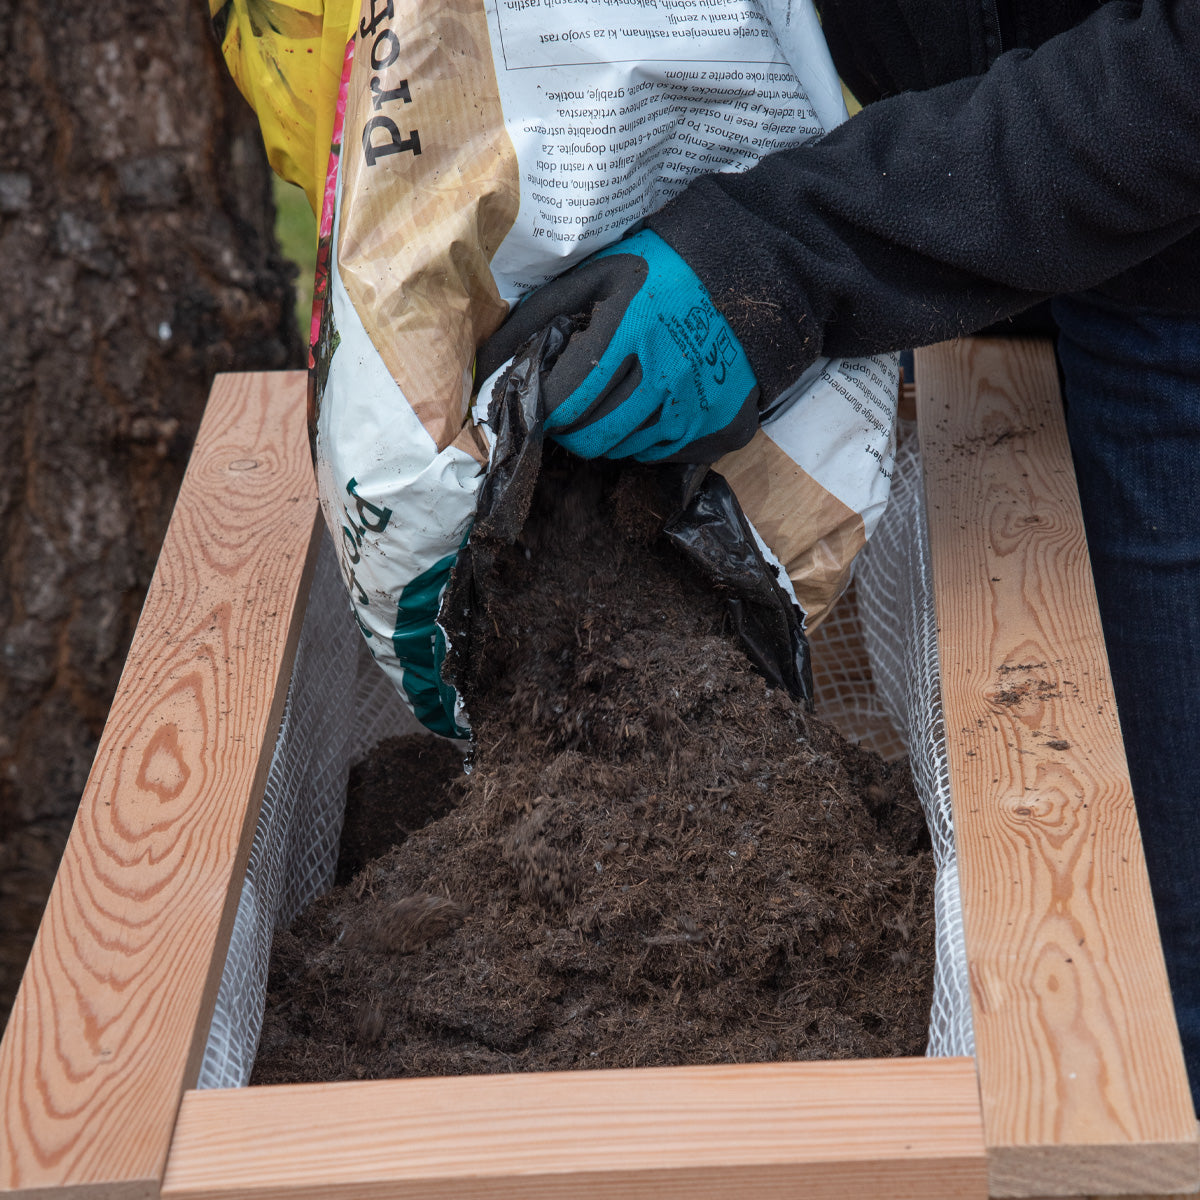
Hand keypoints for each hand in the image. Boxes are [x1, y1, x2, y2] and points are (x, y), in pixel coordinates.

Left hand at [477, 230, 760, 462]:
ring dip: (612, 433)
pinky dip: (651, 440)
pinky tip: (657, 405)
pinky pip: (666, 456)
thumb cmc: (658, 275)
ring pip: (626, 451)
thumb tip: (485, 365)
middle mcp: (666, 375)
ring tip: (622, 396)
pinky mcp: (724, 429)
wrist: (751, 277)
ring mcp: (699, 408)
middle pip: (591, 437)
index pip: (564, 400)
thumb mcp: (596, 277)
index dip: (543, 409)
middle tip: (575, 407)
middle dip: (571, 428)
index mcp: (628, 329)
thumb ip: (537, 318)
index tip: (538, 403)